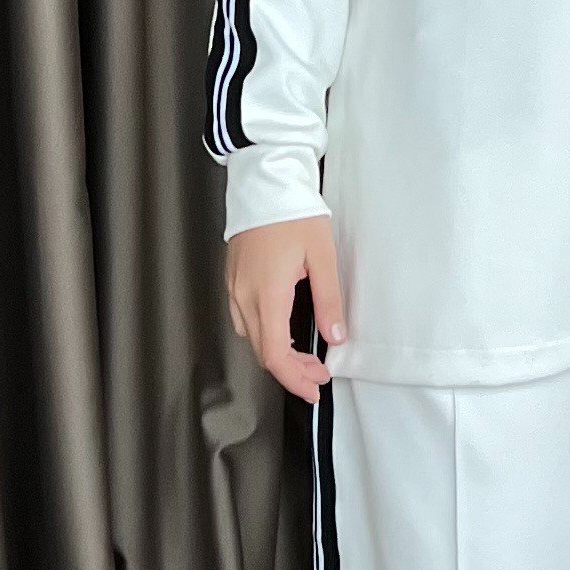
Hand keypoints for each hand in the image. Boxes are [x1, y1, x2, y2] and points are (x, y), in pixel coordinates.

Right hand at [222, 210, 348, 405]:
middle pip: (262, 352)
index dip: (294, 379)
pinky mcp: (233, 278)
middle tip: (318, 374)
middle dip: (291, 370)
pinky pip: (244, 318)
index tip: (314, 388)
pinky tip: (284, 330)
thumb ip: (329, 299)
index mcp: (268, 293)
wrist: (264, 180)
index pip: (275, 355)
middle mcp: (245, 295)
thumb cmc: (293, 212)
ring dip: (277, 354)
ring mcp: (235, 287)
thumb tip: (336, 336)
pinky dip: (265, 334)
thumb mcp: (322, 255)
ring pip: (252, 337)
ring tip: (305, 356)